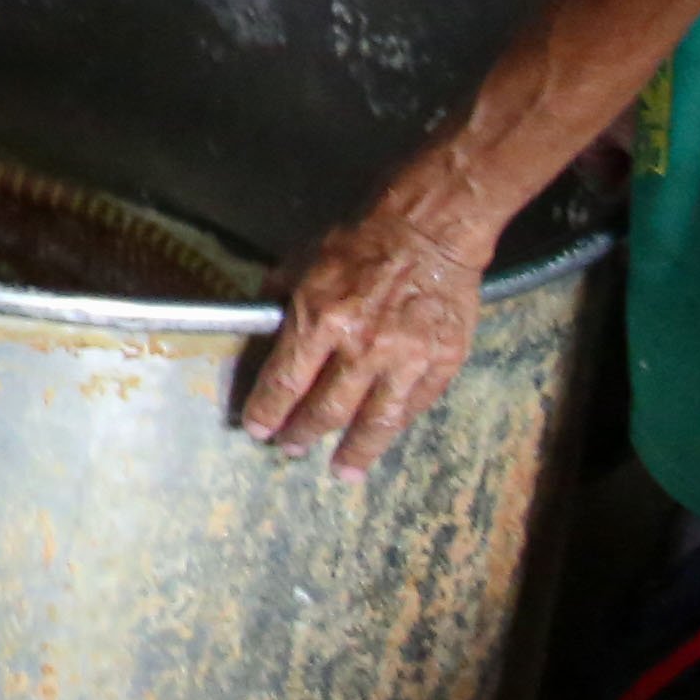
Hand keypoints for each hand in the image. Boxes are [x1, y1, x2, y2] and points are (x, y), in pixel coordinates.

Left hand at [242, 167, 501, 477]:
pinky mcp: (442, 363)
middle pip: (326, 409)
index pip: (285, 381)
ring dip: (355, 452)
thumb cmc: (362, 238)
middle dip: (303, 434)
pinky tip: (382, 436)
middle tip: (291, 448)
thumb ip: (282, 297)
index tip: (257, 429)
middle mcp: (362, 347)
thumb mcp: (305, 258)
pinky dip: (395, 426)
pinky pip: (414, 407)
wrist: (431, 228)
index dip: (268, 411)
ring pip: (375, 423)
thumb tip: (260, 322)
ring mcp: (406, 359)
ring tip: (342, 471)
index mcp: (321, 319)